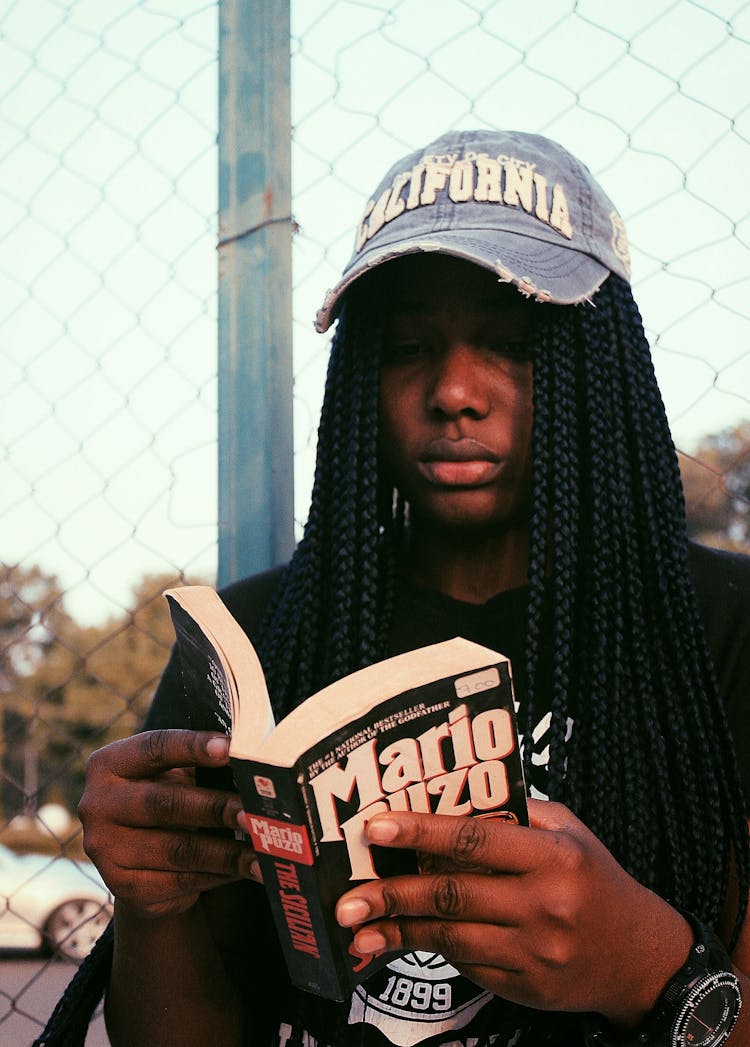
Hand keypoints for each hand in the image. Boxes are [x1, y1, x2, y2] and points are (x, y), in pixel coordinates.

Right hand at [79, 729, 259, 919]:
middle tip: (254, 811)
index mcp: (109, 764)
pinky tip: (244, 869)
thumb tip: (253, 765)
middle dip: (216, 807)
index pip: (154, 748)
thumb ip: (201, 764)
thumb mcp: (174, 774)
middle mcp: (97, 805)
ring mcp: (104, 849)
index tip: (231, 749)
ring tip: (263, 848)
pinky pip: (179, 881)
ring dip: (227, 851)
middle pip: (165, 803)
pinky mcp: (121, 887)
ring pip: (178, 849)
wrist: (140, 856)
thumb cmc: (168, 797)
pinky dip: (217, 875)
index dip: (193, 747)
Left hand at [335, 799, 691, 1024]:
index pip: (476, 839)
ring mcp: (533, 951)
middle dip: (393, 894)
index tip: (377, 828)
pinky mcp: (525, 987)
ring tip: (357, 927)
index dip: (422, 832)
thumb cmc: (597, 880)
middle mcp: (543, 905)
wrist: (640, 958)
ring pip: (452, 938)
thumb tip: (454, 800)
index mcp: (553, 857)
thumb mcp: (571, 833)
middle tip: (348, 897)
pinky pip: (467, 965)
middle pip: (454, 895)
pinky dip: (430, 950)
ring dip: (399, 931)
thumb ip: (519, 815)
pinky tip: (399, 942)